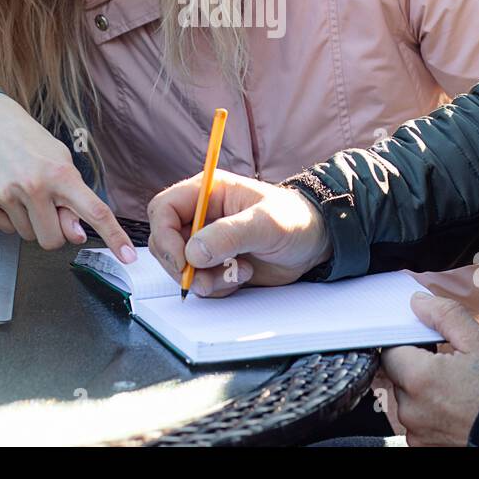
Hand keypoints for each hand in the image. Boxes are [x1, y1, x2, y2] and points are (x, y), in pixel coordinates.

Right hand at [0, 92, 135, 262]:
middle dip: (54, 231)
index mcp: (61, 175)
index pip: (95, 212)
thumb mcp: (62, 163)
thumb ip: (74, 200)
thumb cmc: (32, 144)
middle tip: (48, 207)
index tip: (128, 256)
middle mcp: (34, 186)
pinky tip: (9, 195)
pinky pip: (7, 231)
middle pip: (54, 241)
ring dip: (32, 223)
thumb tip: (77, 235)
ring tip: (26, 194)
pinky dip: (11, 219)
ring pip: (29, 237)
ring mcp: (7, 195)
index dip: (114, 236)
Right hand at [146, 170, 331, 296]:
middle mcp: (201, 215)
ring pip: (179, 266)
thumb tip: (193, 253)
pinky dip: (215, 287)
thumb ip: (229, 235)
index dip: (165, 236)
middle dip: (182, 265)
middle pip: (164, 242)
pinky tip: (240, 277)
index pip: (163, 209)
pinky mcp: (215, 264)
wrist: (315, 244)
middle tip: (208, 278)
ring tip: (237, 274)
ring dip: (203, 279)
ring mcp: (206, 241)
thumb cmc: (295, 220)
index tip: (183, 260)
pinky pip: (198, 282)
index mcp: (207, 192)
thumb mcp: (265, 224)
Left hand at [379, 293, 478, 445]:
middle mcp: (410, 408)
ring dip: (422, 389)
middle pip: (397, 374)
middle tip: (448, 363)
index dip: (408, 341)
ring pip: (407, 398)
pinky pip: (417, 420)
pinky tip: (453, 404)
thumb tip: (417, 303)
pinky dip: (429, 410)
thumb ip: (443, 315)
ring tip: (454, 386)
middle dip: (416, 365)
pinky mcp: (425, 445)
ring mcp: (416, 430)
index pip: (390, 349)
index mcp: (418, 378)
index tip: (428, 343)